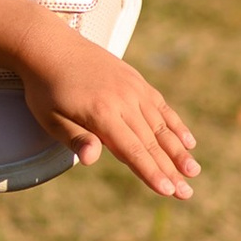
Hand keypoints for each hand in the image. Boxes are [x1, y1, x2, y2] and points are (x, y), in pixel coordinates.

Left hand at [18, 36, 197, 198]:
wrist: (51, 46)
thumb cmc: (46, 89)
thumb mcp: (50, 117)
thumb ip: (75, 139)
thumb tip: (91, 160)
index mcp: (101, 113)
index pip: (132, 150)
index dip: (151, 172)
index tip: (168, 191)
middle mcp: (123, 100)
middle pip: (151, 142)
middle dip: (170, 170)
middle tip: (187, 194)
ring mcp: (133, 88)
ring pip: (160, 125)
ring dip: (178, 151)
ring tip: (193, 172)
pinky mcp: (136, 80)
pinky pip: (161, 106)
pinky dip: (175, 125)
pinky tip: (188, 141)